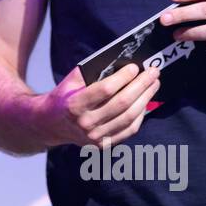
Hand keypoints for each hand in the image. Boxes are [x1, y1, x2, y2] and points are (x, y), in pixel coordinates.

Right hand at [35, 63, 161, 149]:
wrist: (51, 123)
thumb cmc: (64, 97)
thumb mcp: (71, 80)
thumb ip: (92, 71)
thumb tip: (121, 62)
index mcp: (75, 105)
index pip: (105, 90)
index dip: (123, 78)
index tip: (135, 67)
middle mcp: (85, 123)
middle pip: (122, 104)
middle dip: (141, 86)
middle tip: (153, 72)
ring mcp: (95, 136)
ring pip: (129, 117)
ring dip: (145, 99)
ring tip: (154, 84)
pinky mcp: (103, 144)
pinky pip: (129, 129)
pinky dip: (141, 115)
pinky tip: (146, 101)